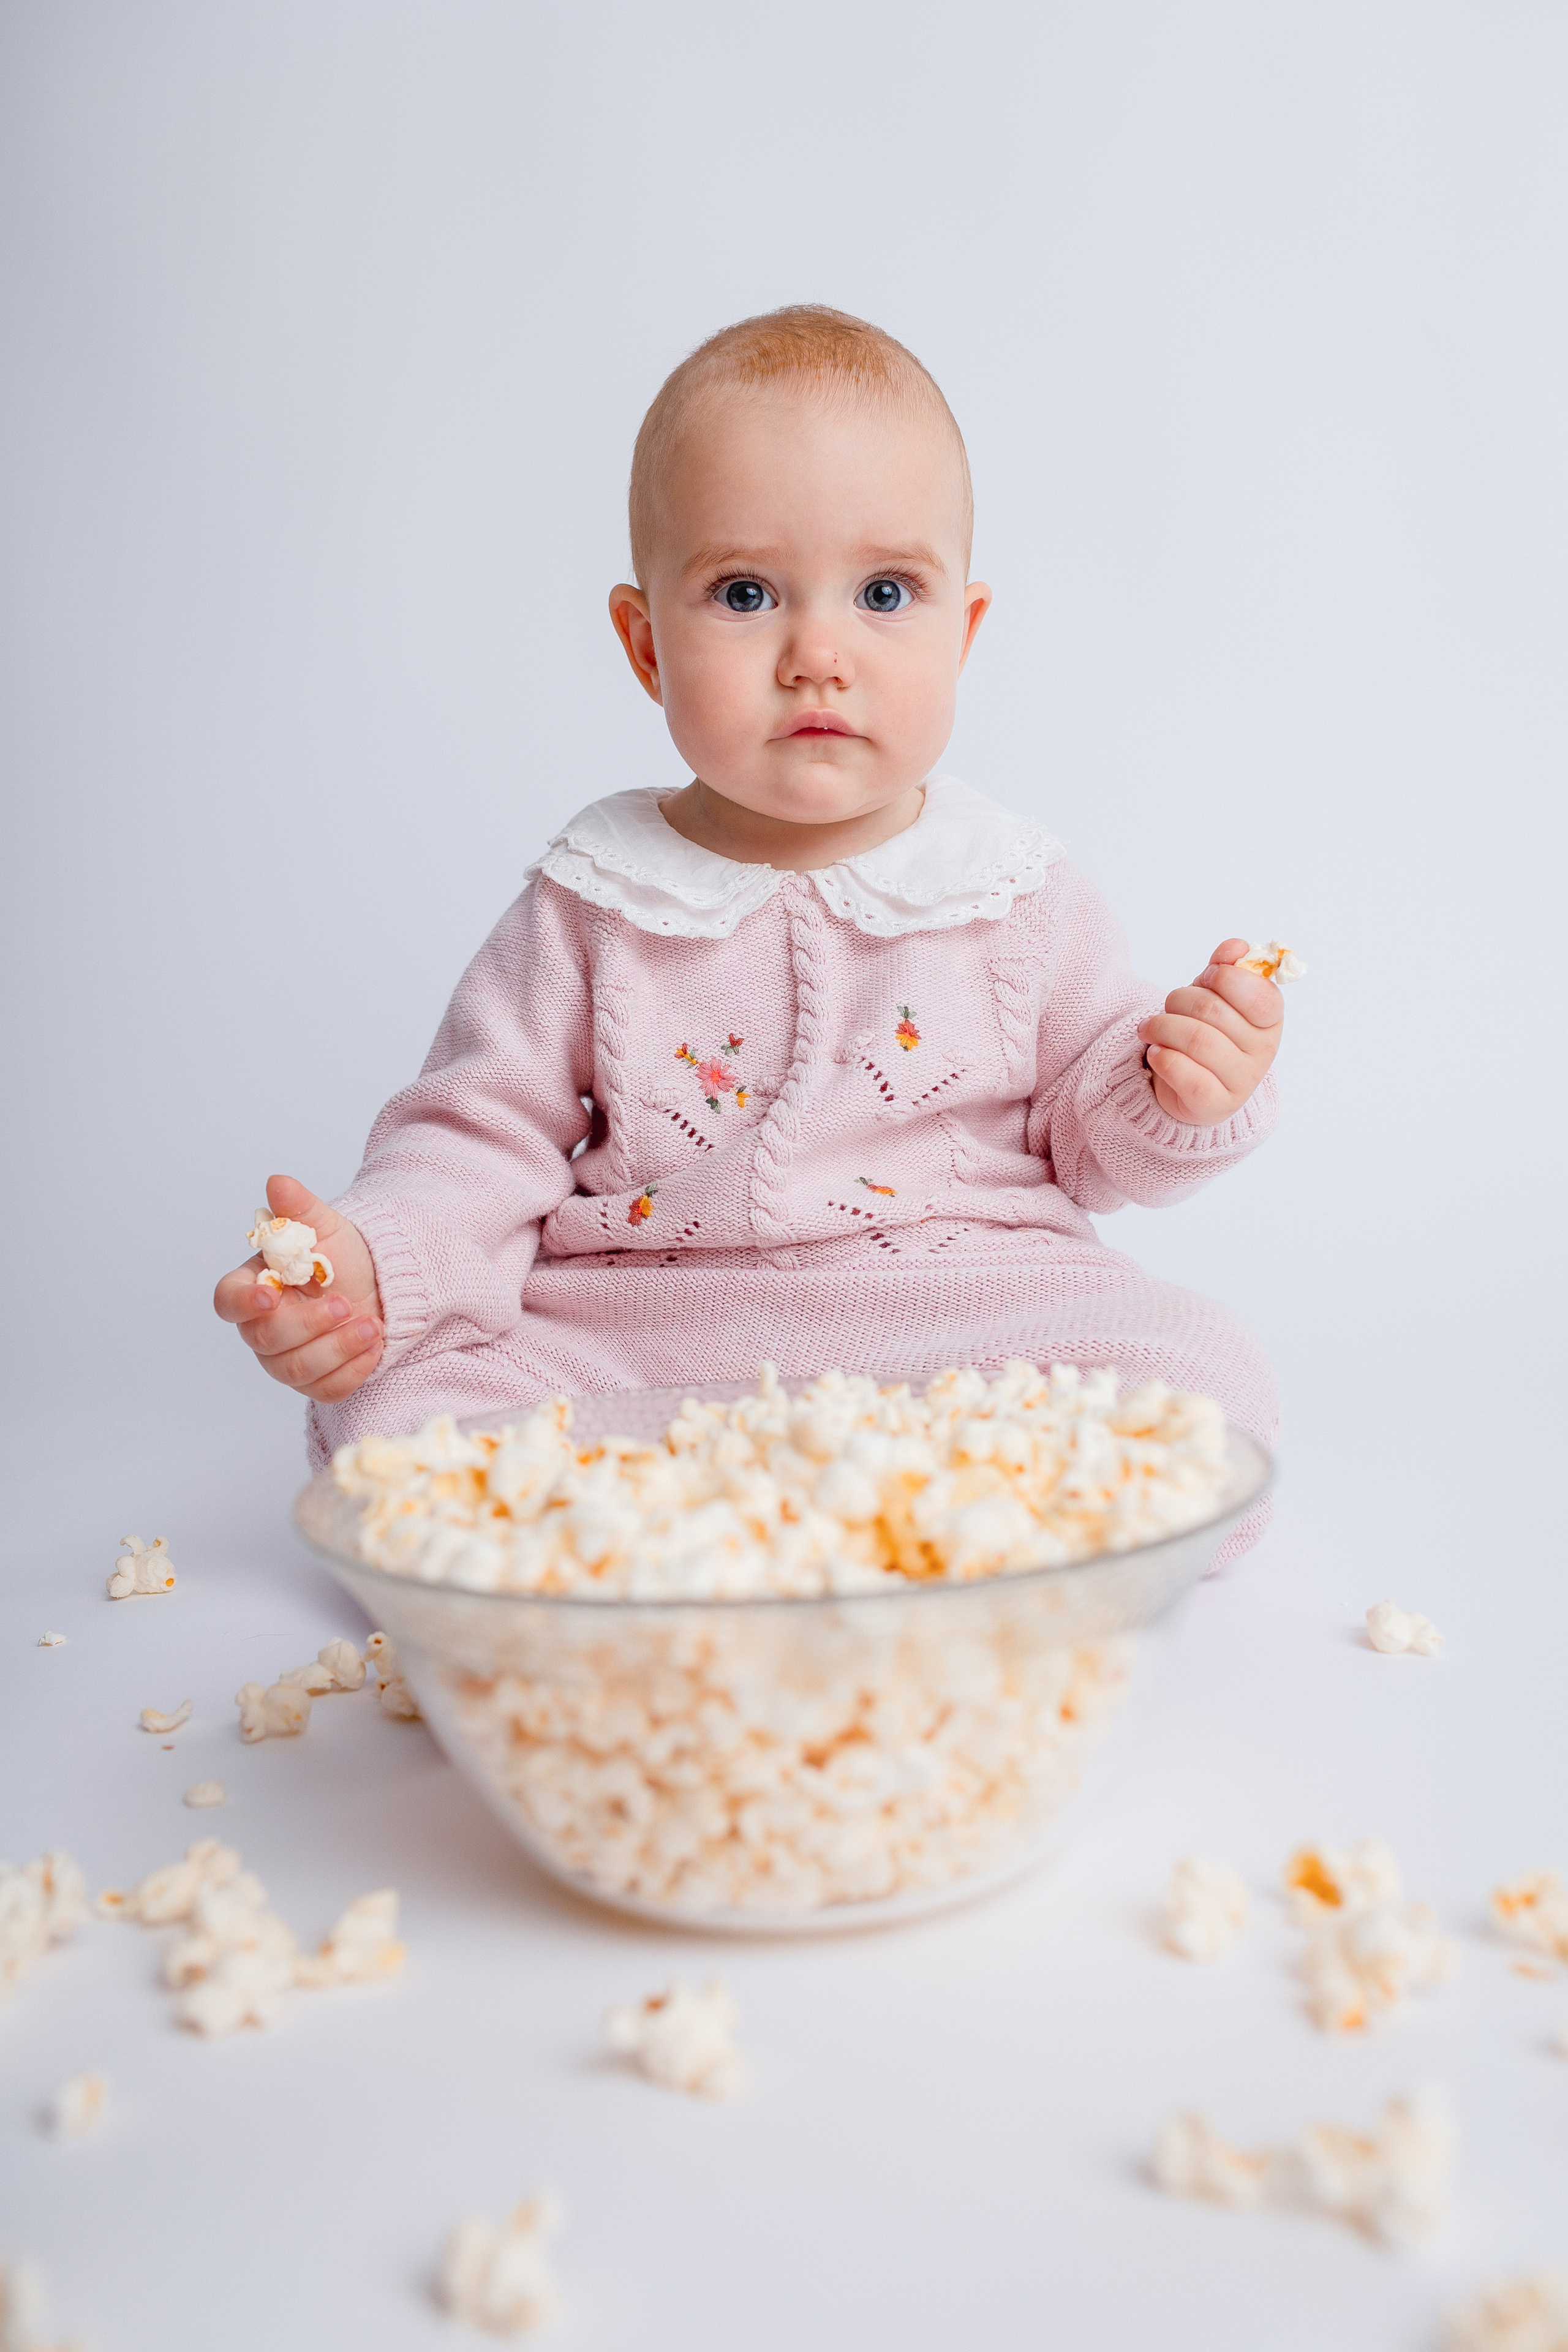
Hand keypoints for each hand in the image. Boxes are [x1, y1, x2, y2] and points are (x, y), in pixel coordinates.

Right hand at [214, 1174, 384, 1402]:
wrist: (381, 1286)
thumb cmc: (343, 1257)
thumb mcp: (326, 1227)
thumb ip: (299, 1209)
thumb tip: (278, 1182)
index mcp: (254, 1286)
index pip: (228, 1300)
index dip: (243, 1302)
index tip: (271, 1294)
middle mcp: (262, 1327)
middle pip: (267, 1339)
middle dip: (309, 1324)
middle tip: (345, 1305)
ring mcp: (286, 1358)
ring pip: (296, 1370)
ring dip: (337, 1349)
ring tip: (373, 1325)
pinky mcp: (315, 1381)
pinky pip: (325, 1389)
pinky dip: (352, 1370)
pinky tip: (375, 1347)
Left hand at [1136, 938, 1283, 1124]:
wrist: (1191, 1086)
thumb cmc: (1208, 1031)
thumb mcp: (1216, 996)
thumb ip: (1225, 969)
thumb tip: (1236, 948)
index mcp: (1270, 1020)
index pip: (1260, 995)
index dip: (1225, 978)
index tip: (1206, 976)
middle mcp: (1262, 1052)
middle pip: (1213, 1011)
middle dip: (1179, 1000)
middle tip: (1168, 1006)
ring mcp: (1241, 1081)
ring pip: (1196, 1041)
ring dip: (1162, 1027)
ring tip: (1150, 1028)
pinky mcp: (1214, 1105)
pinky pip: (1186, 1074)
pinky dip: (1162, 1058)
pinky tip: (1156, 1052)